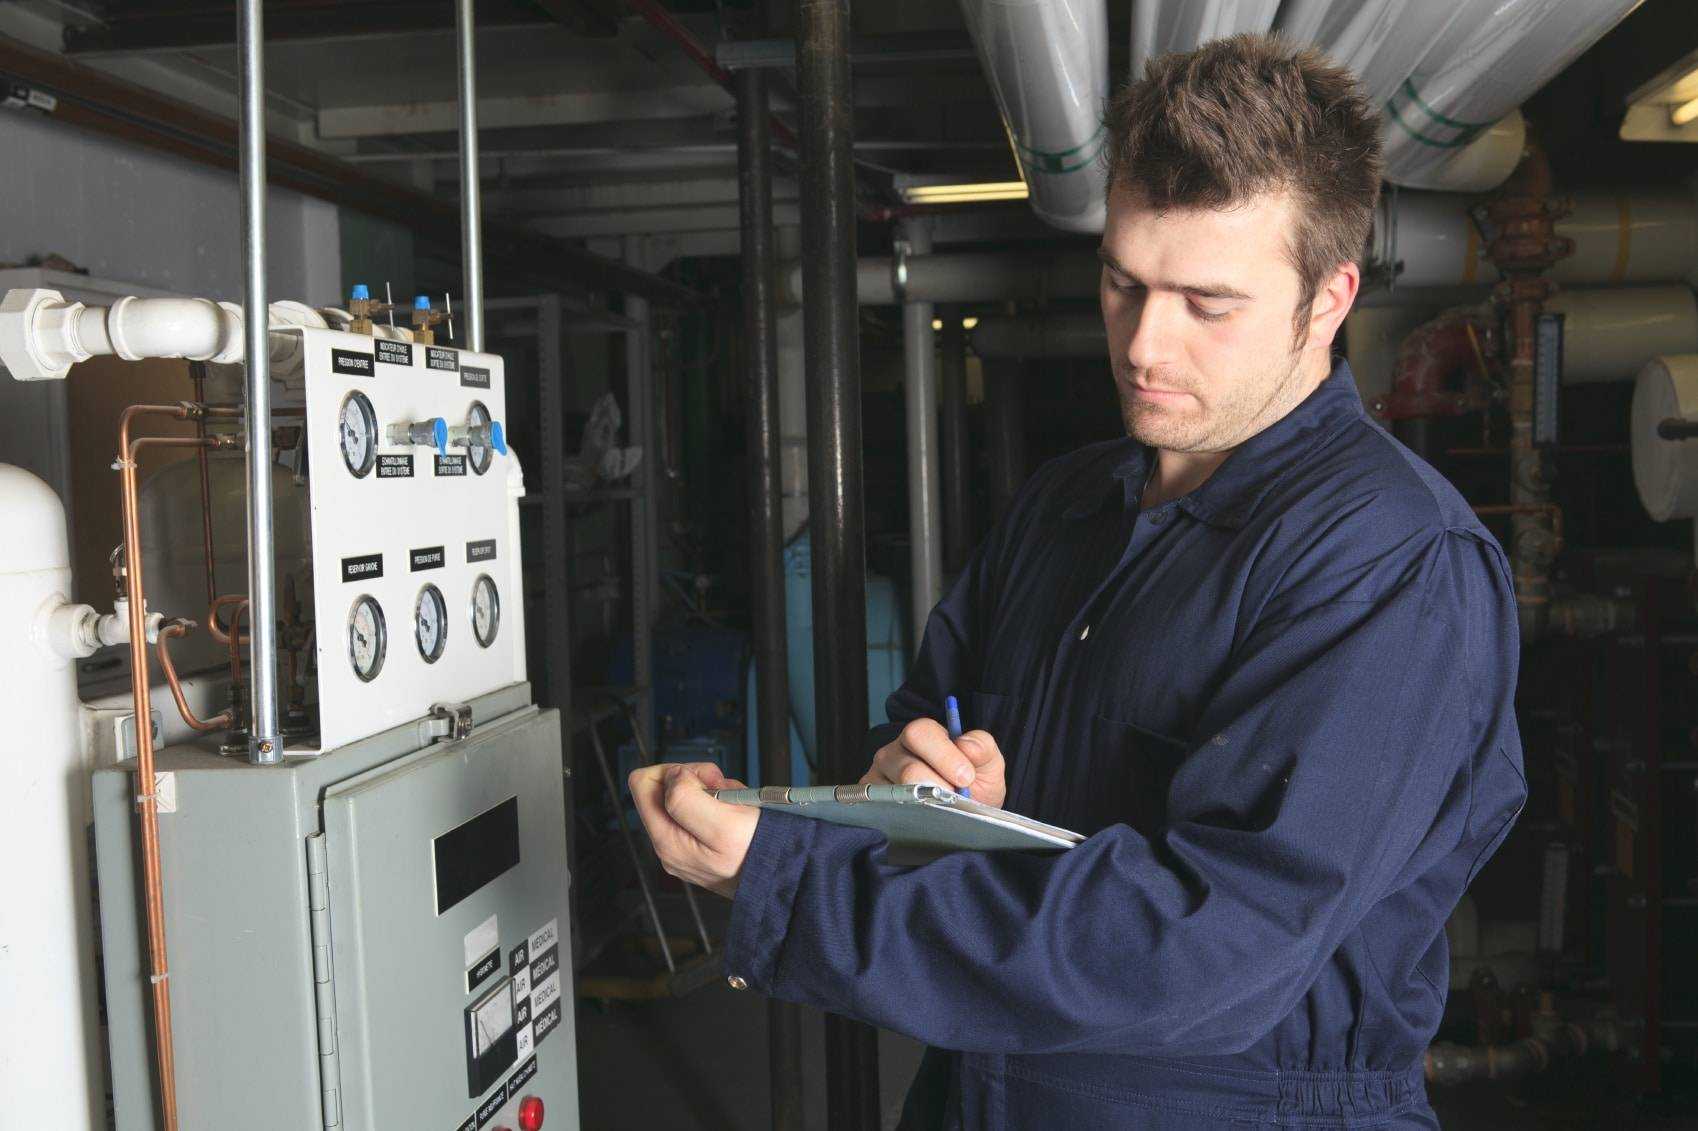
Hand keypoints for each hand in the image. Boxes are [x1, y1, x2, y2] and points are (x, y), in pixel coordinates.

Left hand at [628, 762, 758, 898]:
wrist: (784, 879)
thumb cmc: (758, 856)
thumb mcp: (722, 823)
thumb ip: (686, 797)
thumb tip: (672, 777)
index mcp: (666, 840)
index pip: (642, 783)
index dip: (674, 771)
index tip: (702, 780)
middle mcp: (669, 845)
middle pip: (664, 788)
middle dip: (696, 780)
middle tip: (723, 791)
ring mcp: (684, 847)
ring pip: (686, 797)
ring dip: (713, 791)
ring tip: (735, 806)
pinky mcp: (700, 846)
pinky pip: (702, 810)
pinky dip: (721, 803)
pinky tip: (736, 814)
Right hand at [861, 717, 1006, 808]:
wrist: (963, 816)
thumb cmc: (972, 786)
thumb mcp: (987, 764)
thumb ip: (982, 748)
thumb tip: (967, 745)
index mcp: (920, 736)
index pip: (919, 733)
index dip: (944, 755)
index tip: (966, 777)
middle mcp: (893, 753)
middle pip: (907, 769)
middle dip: (938, 788)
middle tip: (957, 799)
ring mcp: (877, 779)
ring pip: (896, 794)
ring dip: (926, 807)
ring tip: (943, 812)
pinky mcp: (870, 803)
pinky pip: (882, 811)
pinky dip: (907, 819)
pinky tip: (924, 821)